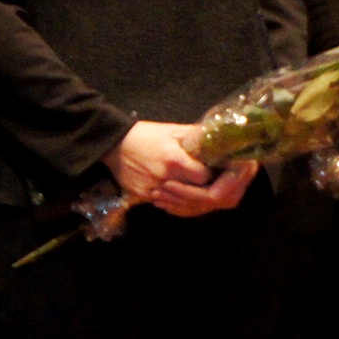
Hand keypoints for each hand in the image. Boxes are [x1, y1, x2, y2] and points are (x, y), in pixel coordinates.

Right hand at [104, 121, 255, 216]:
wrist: (113, 145)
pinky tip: (192, 200)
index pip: (204, 178)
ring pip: (185, 207)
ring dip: (201, 203)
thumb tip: (223, 137)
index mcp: (174, 160)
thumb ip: (198, 136)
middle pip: (198, 198)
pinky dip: (183, 206)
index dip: (216, 176)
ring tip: (213, 193)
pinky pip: (170, 208)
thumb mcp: (173, 130)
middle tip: (225, 187)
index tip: (223, 172)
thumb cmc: (146, 135)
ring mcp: (153, 191)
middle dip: (215, 193)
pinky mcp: (144, 199)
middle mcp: (164, 179)